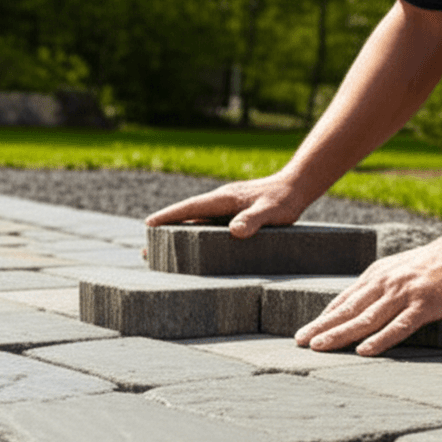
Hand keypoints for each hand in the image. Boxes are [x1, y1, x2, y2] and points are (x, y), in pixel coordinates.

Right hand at [144, 174, 309, 237]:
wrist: (296, 187)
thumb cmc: (284, 200)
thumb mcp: (272, 211)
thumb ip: (254, 220)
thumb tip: (235, 231)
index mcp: (223, 199)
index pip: (190, 208)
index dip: (169, 216)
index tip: (149, 225)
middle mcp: (219, 202)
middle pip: (186, 216)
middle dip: (164, 231)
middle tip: (146, 251)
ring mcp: (223, 208)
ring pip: (194, 221)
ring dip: (176, 235)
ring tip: (160, 254)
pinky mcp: (230, 214)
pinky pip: (206, 225)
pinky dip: (192, 235)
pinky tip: (189, 248)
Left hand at [294, 236, 441, 355]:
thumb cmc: (438, 263)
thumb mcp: (401, 270)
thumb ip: (383, 286)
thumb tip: (363, 304)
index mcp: (377, 276)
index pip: (344, 300)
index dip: (323, 317)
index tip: (305, 332)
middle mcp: (384, 284)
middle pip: (347, 310)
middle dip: (320, 327)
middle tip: (298, 341)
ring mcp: (403, 294)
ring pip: (365, 318)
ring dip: (339, 334)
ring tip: (318, 347)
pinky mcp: (425, 304)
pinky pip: (399, 325)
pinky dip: (380, 339)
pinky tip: (364, 351)